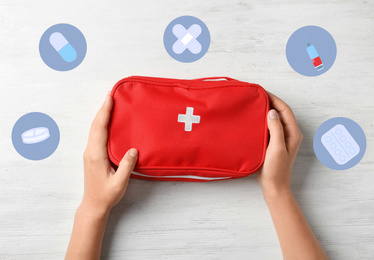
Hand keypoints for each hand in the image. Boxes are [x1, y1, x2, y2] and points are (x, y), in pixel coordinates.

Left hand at [82, 93, 137, 213]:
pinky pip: (96, 135)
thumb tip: (134, 149)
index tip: (109, 98)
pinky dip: (101, 124)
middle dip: (103, 109)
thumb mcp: (119, 182)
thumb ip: (126, 165)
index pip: (100, 128)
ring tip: (109, 104)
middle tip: (111, 95)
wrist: (93, 205)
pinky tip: (108, 122)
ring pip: (95, 129)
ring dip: (101, 115)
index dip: (105, 112)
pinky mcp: (93, 155)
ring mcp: (90, 153)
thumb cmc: (106, 195)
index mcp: (96, 155)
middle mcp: (91, 151)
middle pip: (95, 125)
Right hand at [258, 92, 302, 197]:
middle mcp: (290, 134)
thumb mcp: (276, 148)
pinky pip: (270, 126)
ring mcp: (282, 138)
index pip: (285, 110)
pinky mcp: (275, 143)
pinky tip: (254, 119)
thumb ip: (276, 129)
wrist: (274, 186)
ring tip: (255, 104)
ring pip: (275, 119)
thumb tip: (272, 112)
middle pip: (281, 112)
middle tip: (257, 95)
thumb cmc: (276, 169)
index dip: (275, 99)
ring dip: (267, 110)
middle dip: (270, 102)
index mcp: (293, 133)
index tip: (262, 92)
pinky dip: (263, 120)